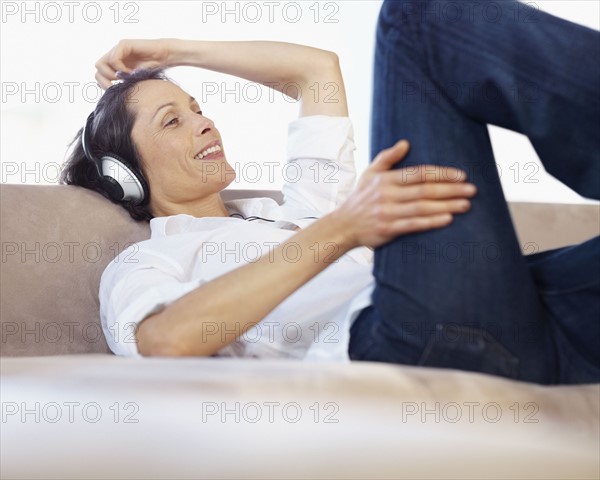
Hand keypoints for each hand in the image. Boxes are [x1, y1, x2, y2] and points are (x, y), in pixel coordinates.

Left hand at [95, 39, 175, 88]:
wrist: (166, 56)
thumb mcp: (135, 80)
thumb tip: (112, 93)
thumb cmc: (154, 69)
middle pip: (97, 68)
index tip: (115, 91)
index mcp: (115, 64)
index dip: (104, 84)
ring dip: (112, 75)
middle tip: (118, 86)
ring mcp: (118, 49)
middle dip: (105, 81)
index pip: (99, 74)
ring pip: (101, 64)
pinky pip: (113, 59)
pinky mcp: (124, 44)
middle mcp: (114, 55)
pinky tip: (130, 72)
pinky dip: (120, 68)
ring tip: (125, 78)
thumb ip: (123, 84)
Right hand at [334, 140, 476, 249]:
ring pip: (422, 207)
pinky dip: (432, 221)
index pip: (419, 173)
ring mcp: (388, 212)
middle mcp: (387, 194)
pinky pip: (414, 224)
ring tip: (466, 204)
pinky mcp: (388, 229)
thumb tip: (405, 143)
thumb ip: (387, 158)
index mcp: (386, 179)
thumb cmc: (360, 198)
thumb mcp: (369, 173)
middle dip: (451, 189)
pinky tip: (447, 219)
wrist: (343, 225)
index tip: (461, 175)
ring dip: (447, 205)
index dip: (442, 174)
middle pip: (425, 190)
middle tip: (471, 189)